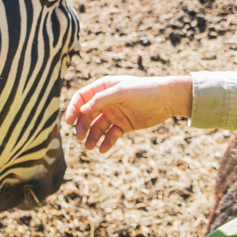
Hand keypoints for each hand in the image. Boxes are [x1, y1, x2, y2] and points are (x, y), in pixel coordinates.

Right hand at [64, 75, 191, 152]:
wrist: (167, 100)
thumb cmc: (145, 90)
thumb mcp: (122, 92)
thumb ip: (101, 100)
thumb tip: (82, 110)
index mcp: (103, 88)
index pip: (81, 98)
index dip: (73, 109)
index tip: (68, 122)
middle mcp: (106, 101)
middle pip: (87, 115)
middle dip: (82, 127)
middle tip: (80, 138)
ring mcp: (114, 114)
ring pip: (97, 127)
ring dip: (92, 137)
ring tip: (90, 147)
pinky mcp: (123, 125)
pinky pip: (110, 135)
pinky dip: (106, 142)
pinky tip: (103, 149)